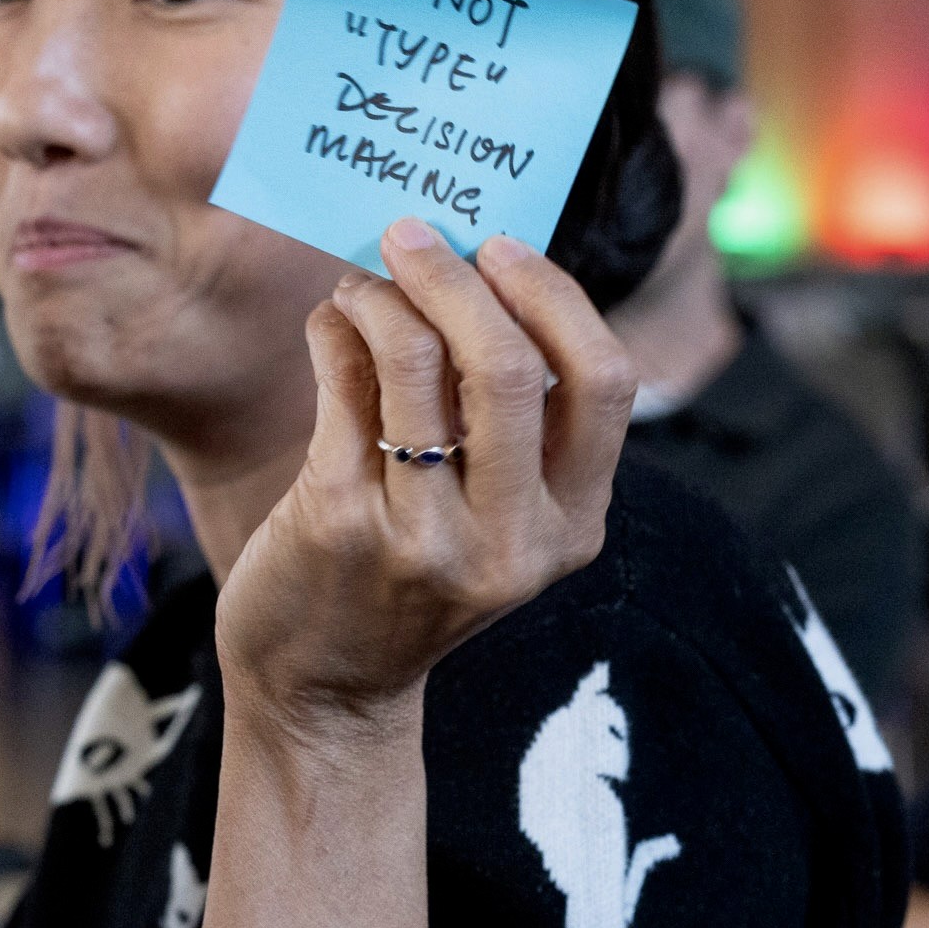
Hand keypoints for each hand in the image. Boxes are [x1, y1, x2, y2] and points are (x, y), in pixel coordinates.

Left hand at [217, 221, 635, 756]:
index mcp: (573, 527)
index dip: (556, 297)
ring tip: (364, 282)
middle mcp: (510, 539)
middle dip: (457, 277)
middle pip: (510, 366)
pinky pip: (344, 384)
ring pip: (415, 362)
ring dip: (384, 295)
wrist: (324, 692)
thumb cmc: (411, 577)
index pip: (605, 382)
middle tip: (414, 235)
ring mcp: (424, 536)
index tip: (503, 249)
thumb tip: (475, 261)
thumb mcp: (494, 519)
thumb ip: (508, 420)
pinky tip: (333, 321)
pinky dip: (336, 328)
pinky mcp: (339, 523)